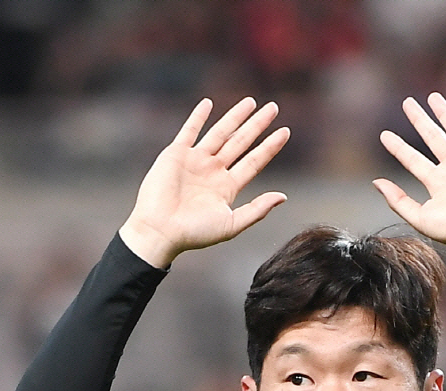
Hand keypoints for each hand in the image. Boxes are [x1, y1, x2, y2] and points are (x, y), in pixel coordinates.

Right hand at [120, 96, 288, 269]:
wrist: (160, 230)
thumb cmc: (195, 233)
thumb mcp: (231, 224)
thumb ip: (257, 210)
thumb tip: (283, 197)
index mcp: (227, 188)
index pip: (254, 162)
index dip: (269, 147)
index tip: (285, 131)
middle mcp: (213, 172)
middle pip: (241, 142)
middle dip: (257, 125)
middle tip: (274, 108)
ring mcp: (195, 161)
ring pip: (220, 132)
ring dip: (234, 117)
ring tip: (251, 102)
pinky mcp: (176, 154)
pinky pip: (189, 131)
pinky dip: (197, 117)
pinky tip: (208, 104)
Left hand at [373, 91, 445, 264]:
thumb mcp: (421, 218)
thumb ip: (398, 200)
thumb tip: (376, 182)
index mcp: (437, 183)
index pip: (413, 160)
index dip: (398, 147)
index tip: (384, 135)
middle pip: (433, 138)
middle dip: (420, 121)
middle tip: (408, 103)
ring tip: (433, 97)